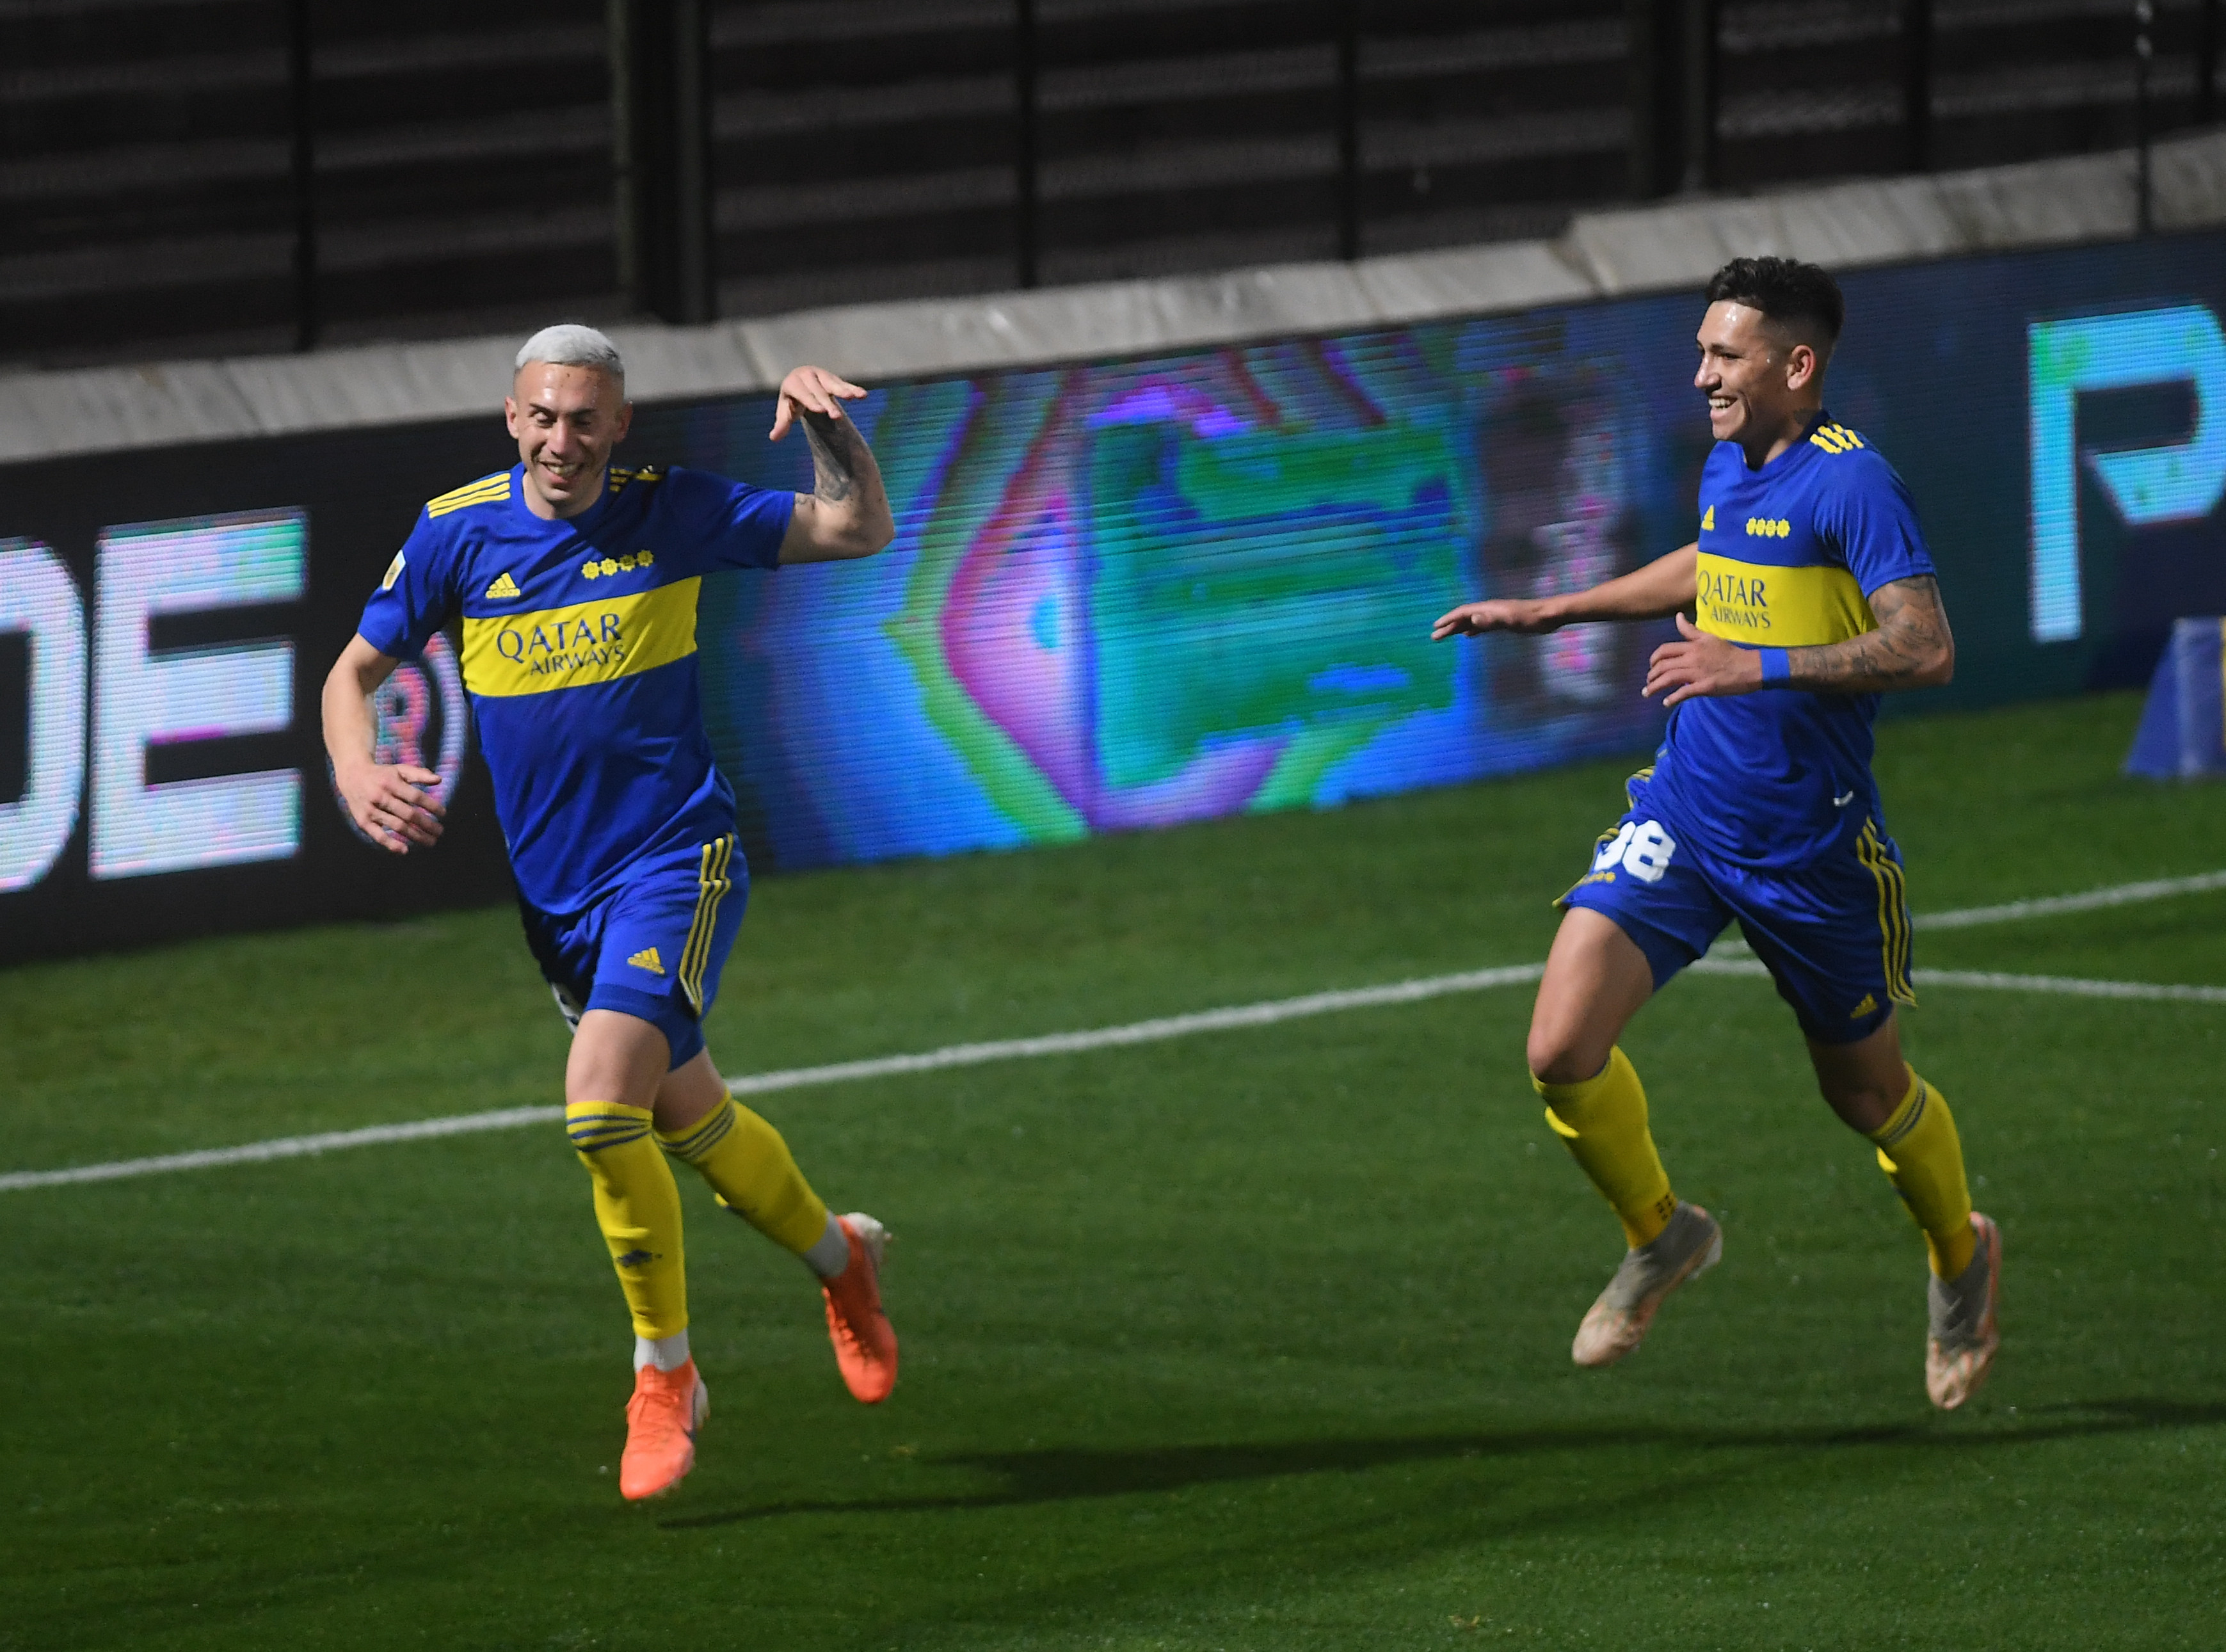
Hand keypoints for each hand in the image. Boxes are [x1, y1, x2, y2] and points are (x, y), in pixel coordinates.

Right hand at [335, 761, 444, 853]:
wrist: (352, 776)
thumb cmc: (382, 774)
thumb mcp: (400, 770)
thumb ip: (419, 774)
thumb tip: (439, 780)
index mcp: (391, 783)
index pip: (415, 797)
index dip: (431, 806)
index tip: (443, 814)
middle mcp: (380, 796)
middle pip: (408, 814)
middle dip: (427, 824)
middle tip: (440, 832)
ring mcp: (371, 810)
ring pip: (396, 826)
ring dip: (415, 836)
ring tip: (431, 842)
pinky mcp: (363, 821)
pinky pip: (378, 835)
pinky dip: (391, 844)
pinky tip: (405, 850)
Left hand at [769, 365, 866, 440]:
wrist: (800, 382)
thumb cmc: (792, 400)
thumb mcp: (786, 411)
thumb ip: (782, 424)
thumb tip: (773, 438)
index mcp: (792, 383)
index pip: (802, 393)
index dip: (811, 401)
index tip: (820, 410)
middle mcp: (807, 375)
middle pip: (819, 391)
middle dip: (828, 403)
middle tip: (836, 416)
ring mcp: (821, 375)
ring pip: (833, 384)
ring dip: (843, 391)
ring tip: (853, 398)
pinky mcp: (833, 379)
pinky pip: (844, 384)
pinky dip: (853, 389)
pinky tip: (863, 395)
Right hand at [1431, 597, 1562, 639]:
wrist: (1548, 615)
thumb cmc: (1530, 618)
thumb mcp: (1510, 619)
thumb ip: (1491, 620)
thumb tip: (1471, 619)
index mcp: (1488, 608)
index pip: (1463, 613)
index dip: (1448, 619)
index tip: (1435, 627)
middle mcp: (1489, 610)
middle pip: (1464, 617)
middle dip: (1449, 626)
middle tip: (1434, 637)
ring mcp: (1496, 616)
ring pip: (1471, 622)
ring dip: (1458, 628)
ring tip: (1446, 636)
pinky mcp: (1503, 622)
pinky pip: (1482, 626)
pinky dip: (1472, 630)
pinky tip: (1468, 635)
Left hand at [1644, 613, 1762, 705]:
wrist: (1750, 667)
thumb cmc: (1730, 653)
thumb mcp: (1709, 637)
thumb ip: (1691, 630)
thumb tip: (1677, 616)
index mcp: (1693, 646)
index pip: (1665, 650)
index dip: (1653, 658)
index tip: (1651, 666)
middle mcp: (1692, 658)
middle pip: (1663, 665)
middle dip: (1651, 675)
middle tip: (1648, 682)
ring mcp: (1698, 673)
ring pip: (1669, 678)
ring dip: (1655, 687)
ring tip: (1648, 693)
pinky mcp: (1704, 687)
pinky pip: (1684, 692)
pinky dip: (1672, 698)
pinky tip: (1666, 703)